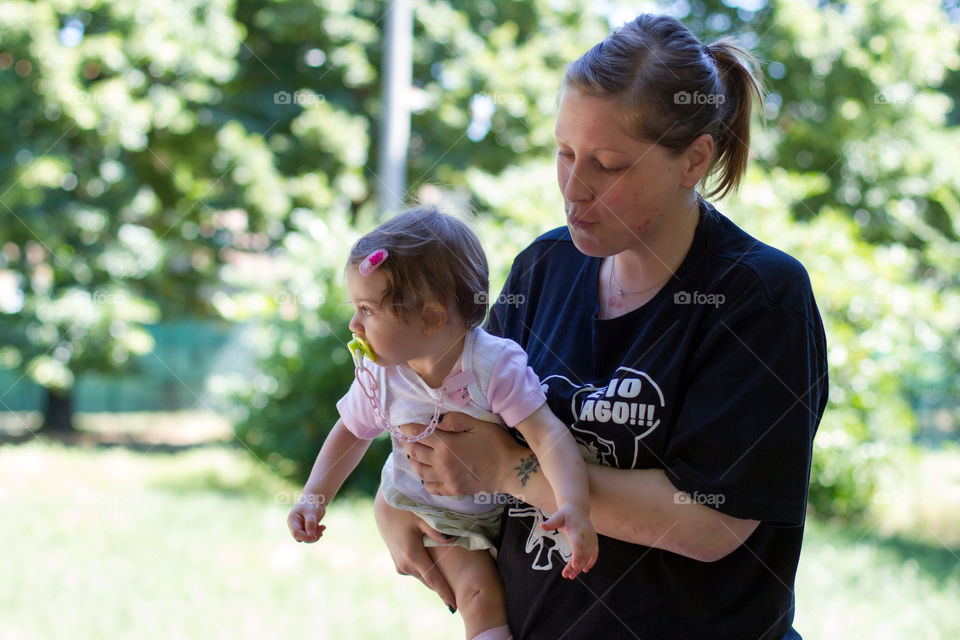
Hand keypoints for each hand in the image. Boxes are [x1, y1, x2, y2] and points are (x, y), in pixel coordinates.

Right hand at [287, 494, 326, 542]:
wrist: (315, 499)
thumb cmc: (312, 503)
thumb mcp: (311, 512)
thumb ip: (310, 523)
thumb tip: (311, 535)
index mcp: (292, 520)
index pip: (296, 533)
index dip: (305, 537)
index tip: (316, 537)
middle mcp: (294, 525)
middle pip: (300, 538)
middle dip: (312, 536)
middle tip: (323, 528)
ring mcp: (300, 528)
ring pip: (306, 538)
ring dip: (316, 535)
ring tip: (323, 527)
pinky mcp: (306, 529)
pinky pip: (310, 536)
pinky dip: (317, 534)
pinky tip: (322, 527)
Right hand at [373, 488, 456, 610]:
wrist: (383, 505)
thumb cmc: (404, 507)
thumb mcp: (423, 517)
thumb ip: (438, 532)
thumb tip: (452, 541)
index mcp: (412, 556)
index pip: (432, 580)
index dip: (444, 593)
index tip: (454, 607)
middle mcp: (404, 564)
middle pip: (429, 581)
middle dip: (443, 588)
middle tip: (460, 597)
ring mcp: (400, 564)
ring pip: (422, 575)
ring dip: (434, 578)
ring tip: (453, 583)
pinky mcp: (398, 561)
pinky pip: (417, 570)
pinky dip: (426, 570)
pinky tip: (437, 566)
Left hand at [399, 413, 520, 496]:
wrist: (510, 470)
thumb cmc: (496, 444)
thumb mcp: (478, 424)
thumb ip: (455, 419)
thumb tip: (437, 422)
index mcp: (446, 444)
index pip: (418, 434)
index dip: (408, 428)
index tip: (403, 425)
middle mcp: (441, 462)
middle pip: (414, 452)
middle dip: (408, 442)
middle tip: (407, 437)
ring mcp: (445, 478)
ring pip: (418, 470)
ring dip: (413, 460)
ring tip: (414, 453)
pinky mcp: (452, 490)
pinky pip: (430, 487)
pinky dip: (424, 479)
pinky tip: (427, 473)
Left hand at [541, 502, 598, 579]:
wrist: (578, 509)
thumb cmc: (566, 514)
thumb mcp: (558, 516)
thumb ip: (551, 522)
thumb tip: (542, 525)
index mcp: (577, 529)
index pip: (578, 544)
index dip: (577, 556)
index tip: (573, 567)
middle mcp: (586, 534)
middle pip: (583, 553)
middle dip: (576, 566)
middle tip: (567, 576)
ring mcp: (591, 538)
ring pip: (588, 555)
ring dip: (580, 566)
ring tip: (570, 575)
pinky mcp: (594, 540)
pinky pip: (595, 553)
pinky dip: (591, 561)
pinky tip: (585, 570)